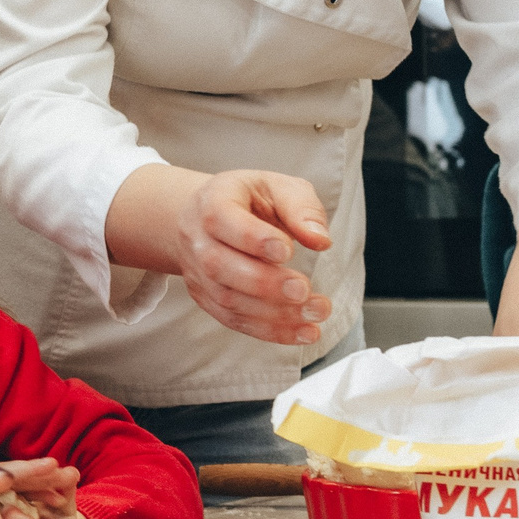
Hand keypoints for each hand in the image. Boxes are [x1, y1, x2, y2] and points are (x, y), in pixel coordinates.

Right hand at [105, 165, 333, 346]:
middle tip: (303, 290)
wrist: (207, 217)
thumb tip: (320, 240)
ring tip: (316, 313)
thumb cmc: (249, 199)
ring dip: (274, 313)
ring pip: (227, 300)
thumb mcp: (278, 186)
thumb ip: (301, 207)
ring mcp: (197, 272)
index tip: (288, 251)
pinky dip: (271, 331)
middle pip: (220, 266)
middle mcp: (197, 239)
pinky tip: (304, 332)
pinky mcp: (207, 298)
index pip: (222, 220)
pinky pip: (235, 321)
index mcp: (212, 201)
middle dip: (265, 283)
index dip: (253, 238)